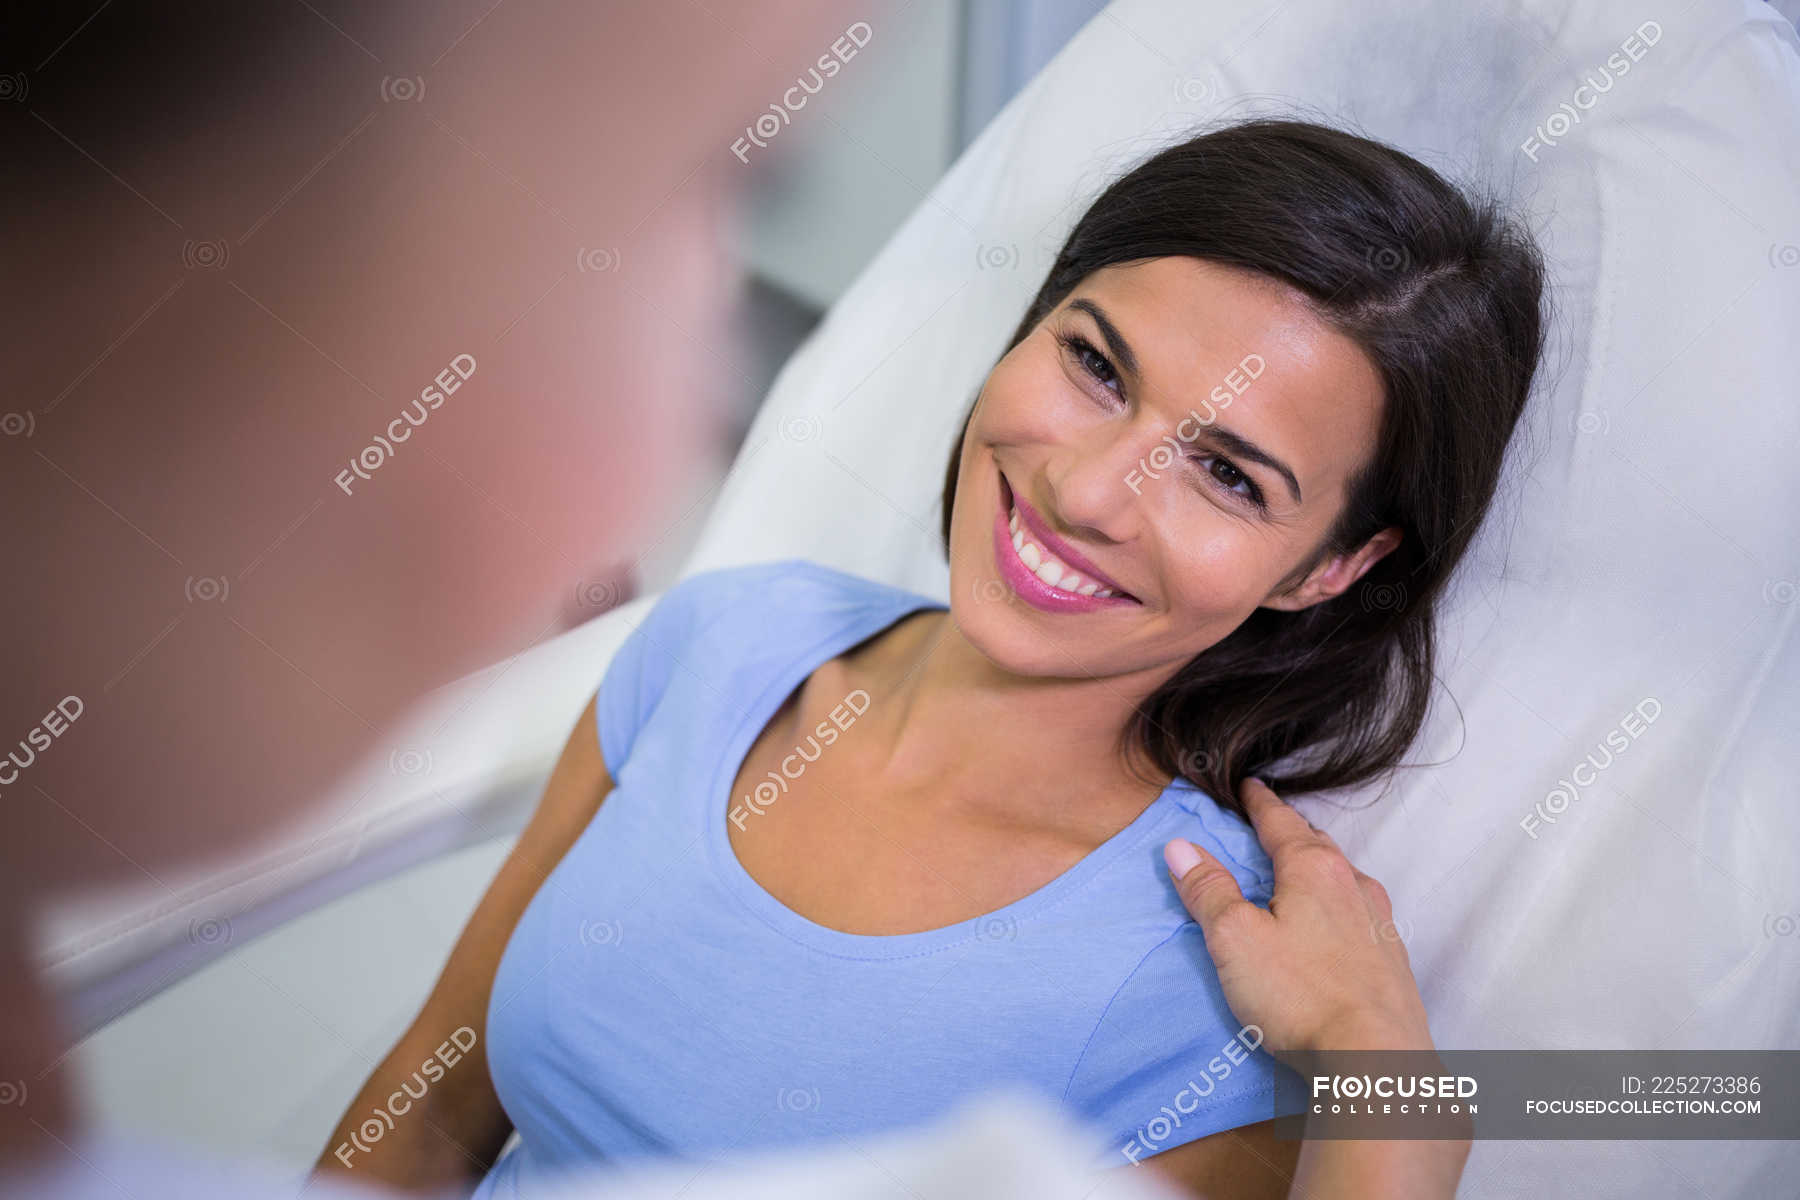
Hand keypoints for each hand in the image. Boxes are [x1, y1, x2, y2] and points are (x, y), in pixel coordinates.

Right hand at [1163, 778, 1432, 1052]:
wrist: (1378, 1062)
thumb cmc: (1301, 996)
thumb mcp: (1235, 940)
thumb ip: (1209, 892)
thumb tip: (1182, 847)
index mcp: (1314, 870)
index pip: (1281, 822)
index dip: (1260, 802)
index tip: (1250, 786)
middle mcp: (1355, 886)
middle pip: (1318, 845)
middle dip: (1292, 833)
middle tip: (1269, 828)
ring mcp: (1381, 924)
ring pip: (1345, 880)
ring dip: (1319, 871)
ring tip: (1298, 877)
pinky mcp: (1393, 962)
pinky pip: (1360, 915)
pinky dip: (1338, 907)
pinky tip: (1331, 929)